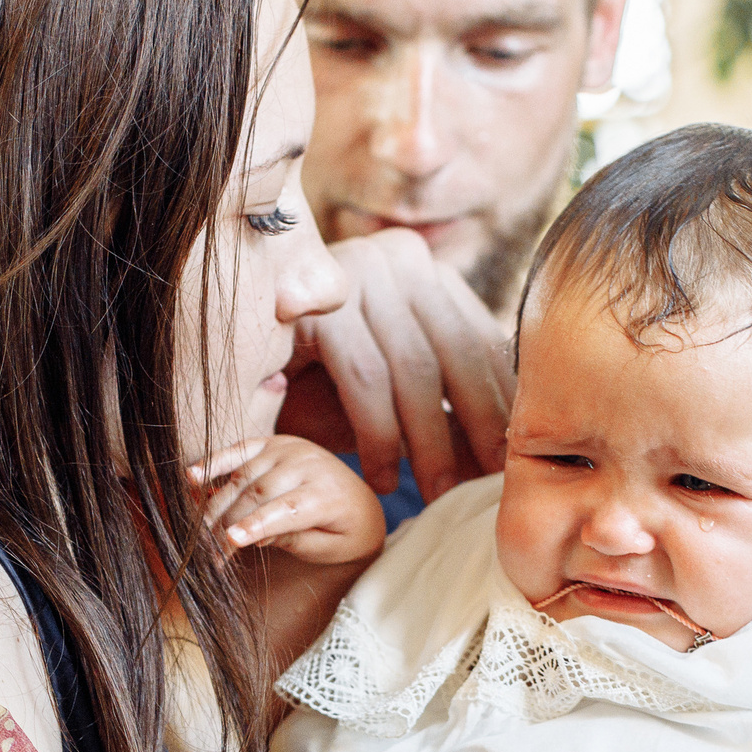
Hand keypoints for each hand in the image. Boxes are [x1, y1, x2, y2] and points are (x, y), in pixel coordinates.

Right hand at [192, 436, 386, 569]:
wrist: (360, 502)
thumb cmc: (343, 533)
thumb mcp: (328, 547)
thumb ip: (294, 540)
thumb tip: (255, 537)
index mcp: (327, 493)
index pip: (285, 509)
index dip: (255, 525)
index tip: (229, 542)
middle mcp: (308, 464)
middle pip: (258, 493)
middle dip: (228, 522)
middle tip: (206, 551)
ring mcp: (289, 449)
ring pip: (243, 476)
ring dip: (216, 504)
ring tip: (198, 531)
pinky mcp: (273, 442)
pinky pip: (239, 450)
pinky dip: (215, 462)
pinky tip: (192, 477)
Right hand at [283, 228, 514, 504]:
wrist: (234, 375)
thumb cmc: (322, 389)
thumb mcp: (397, 394)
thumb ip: (448, 407)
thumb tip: (512, 448)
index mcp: (427, 270)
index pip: (482, 339)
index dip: (503, 404)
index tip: (517, 460)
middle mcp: (396, 256)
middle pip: (457, 351)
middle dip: (479, 427)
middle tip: (489, 486)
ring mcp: (354, 269)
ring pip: (414, 370)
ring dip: (430, 443)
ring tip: (438, 495)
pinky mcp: (314, 299)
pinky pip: (365, 379)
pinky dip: (380, 437)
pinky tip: (384, 479)